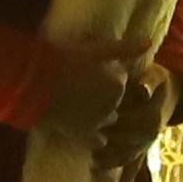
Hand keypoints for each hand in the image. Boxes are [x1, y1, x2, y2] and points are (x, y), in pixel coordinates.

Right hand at [34, 34, 162, 152]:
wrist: (32, 84)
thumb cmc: (62, 61)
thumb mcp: (96, 50)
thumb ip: (125, 48)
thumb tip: (149, 41)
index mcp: (117, 84)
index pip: (119, 81)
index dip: (105, 75)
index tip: (88, 70)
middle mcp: (112, 106)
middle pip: (114, 101)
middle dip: (105, 97)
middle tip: (82, 86)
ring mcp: (98, 123)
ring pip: (107, 120)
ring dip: (99, 116)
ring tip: (78, 104)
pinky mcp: (83, 136)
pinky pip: (98, 140)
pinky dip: (94, 137)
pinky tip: (82, 126)